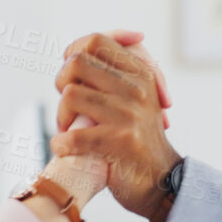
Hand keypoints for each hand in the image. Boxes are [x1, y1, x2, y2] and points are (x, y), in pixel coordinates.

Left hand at [53, 33, 181, 216]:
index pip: (97, 41)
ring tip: (67, 129)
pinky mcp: (121, 141)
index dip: (73, 52)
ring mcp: (130, 113)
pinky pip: (73, 135)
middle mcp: (138, 88)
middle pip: (77, 63)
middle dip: (62, 82)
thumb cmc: (138, 139)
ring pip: (70, 95)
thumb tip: (76, 51)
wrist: (161, 181)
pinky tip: (63, 148)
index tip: (71, 74)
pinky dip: (61, 143)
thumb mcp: (137, 98)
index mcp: (141, 73)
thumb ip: (114, 74)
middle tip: (67, 105)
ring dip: (61, 116)